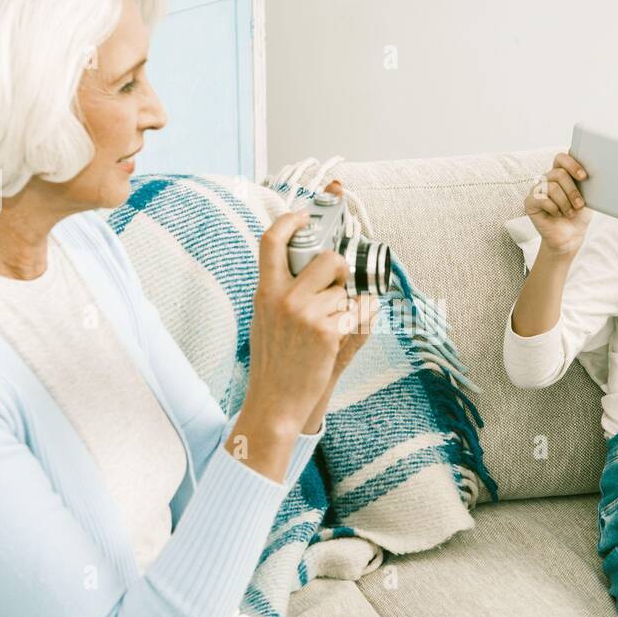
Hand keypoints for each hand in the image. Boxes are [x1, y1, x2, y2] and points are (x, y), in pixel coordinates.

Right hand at [242, 180, 370, 435]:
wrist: (275, 400)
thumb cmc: (273, 361)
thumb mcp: (264, 317)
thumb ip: (279, 289)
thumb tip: (306, 264)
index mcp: (265, 291)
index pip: (271, 241)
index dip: (290, 221)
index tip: (305, 216)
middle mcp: (283, 297)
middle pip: (326, 258)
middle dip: (340, 268)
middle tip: (339, 283)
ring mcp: (306, 313)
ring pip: (343, 290)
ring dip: (344, 304)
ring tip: (327, 328)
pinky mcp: (326, 330)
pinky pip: (353, 312)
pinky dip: (352, 323)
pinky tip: (334, 341)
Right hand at [525, 152, 593, 255]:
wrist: (569, 236)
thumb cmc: (578, 216)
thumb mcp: (588, 198)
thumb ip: (586, 184)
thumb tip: (596, 174)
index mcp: (561, 173)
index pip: (562, 158)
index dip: (572, 164)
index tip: (584, 177)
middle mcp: (547, 179)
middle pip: (559, 173)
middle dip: (572, 191)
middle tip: (579, 204)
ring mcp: (537, 190)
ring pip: (552, 187)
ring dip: (565, 203)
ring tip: (570, 213)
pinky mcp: (530, 202)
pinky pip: (542, 199)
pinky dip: (553, 208)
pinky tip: (557, 214)